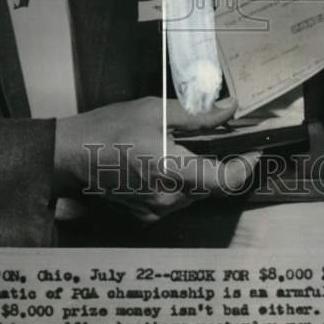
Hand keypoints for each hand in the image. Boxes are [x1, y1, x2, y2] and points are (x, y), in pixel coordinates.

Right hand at [54, 96, 258, 223]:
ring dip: (198, 172)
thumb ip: (197, 115)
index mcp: (172, 170)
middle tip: (218, 138)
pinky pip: (176, 199)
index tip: (254, 150)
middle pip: (212, 186)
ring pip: (195, 193)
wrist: (69, 156)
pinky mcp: (146, 215)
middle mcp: (167, 198)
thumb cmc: (109, 128)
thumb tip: (230, 108)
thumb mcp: (155, 110)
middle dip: (219, 163)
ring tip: (185, 146)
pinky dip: (179, 182)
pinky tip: (165, 161)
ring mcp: (156, 211)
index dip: (246, 166)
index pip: (224, 180)